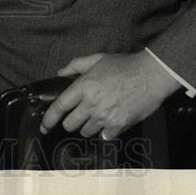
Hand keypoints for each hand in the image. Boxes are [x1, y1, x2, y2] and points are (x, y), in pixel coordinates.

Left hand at [39, 51, 180, 139]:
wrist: (151, 75)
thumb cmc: (124, 65)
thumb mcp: (98, 58)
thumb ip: (76, 65)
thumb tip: (60, 72)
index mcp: (84, 86)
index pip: (59, 107)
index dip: (48, 119)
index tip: (44, 127)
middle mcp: (91, 103)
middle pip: (70, 124)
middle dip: (72, 121)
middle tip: (80, 114)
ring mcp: (105, 116)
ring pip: (86, 131)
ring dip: (89, 126)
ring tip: (99, 114)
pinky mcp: (118, 125)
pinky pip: (104, 136)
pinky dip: (106, 131)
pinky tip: (111, 120)